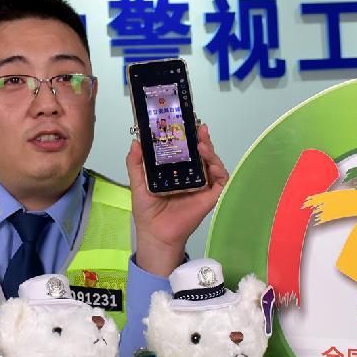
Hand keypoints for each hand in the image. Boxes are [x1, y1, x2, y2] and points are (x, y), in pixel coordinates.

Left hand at [127, 123, 228, 276]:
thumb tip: (135, 142)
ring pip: (213, 163)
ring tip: (202, 143)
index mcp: (176, 170)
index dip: (188, 135)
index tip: (186, 122)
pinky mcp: (211, 196)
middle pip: (201, 153)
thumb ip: (135, 163)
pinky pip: (221, 181)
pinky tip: (212, 163)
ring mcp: (202, 185)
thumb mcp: (138, 183)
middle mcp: (191, 175)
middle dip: (202, 138)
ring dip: (210, 151)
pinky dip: (219, 170)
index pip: (185, 149)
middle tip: (198, 127)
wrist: (155, 233)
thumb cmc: (147, 211)